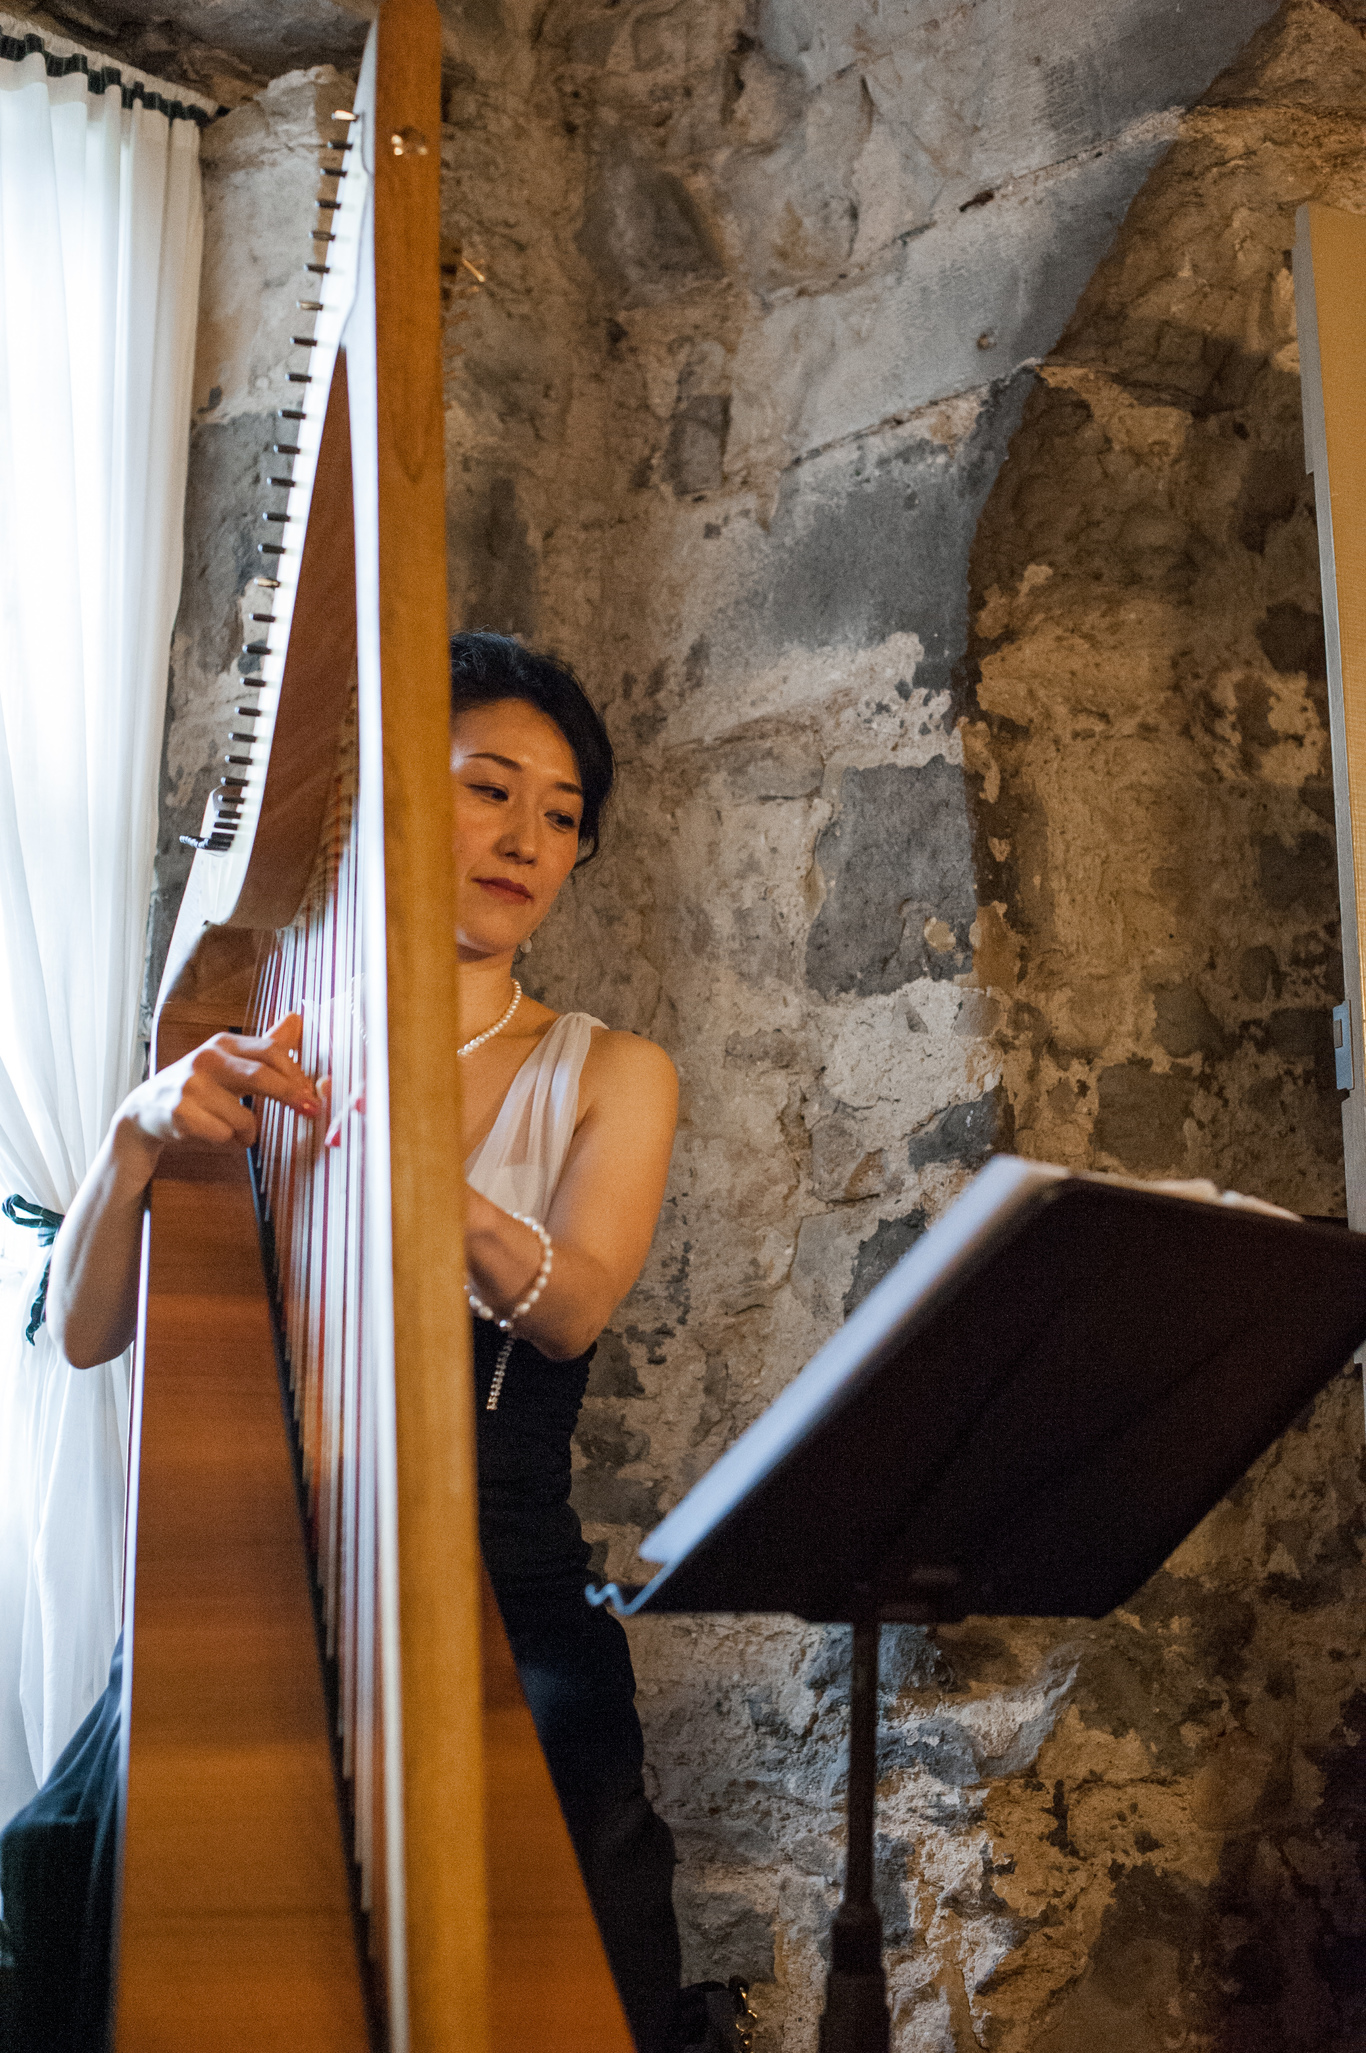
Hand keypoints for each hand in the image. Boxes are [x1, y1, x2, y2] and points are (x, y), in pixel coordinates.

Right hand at [118, 1015, 322, 1159]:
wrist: (146, 1111)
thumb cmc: (198, 1087)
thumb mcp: (231, 1061)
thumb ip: (266, 1047)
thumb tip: (298, 1019)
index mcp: (224, 1043)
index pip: (271, 1051)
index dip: (297, 1074)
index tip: (314, 1094)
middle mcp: (206, 1059)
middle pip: (260, 1076)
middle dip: (289, 1096)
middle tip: (309, 1111)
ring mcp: (190, 1085)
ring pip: (244, 1117)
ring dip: (248, 1131)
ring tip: (233, 1128)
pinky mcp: (179, 1113)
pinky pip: (223, 1134)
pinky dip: (228, 1141)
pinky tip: (212, 1133)